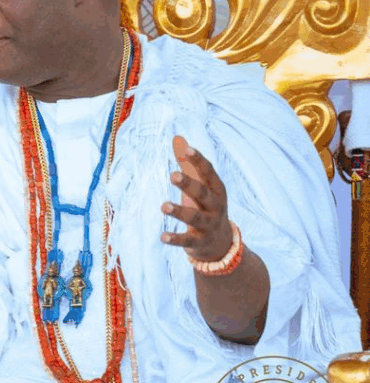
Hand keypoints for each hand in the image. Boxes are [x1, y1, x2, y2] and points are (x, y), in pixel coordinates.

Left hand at [160, 135, 233, 261]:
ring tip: (163, 206)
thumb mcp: (201, 185)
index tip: (188, 149)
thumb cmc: (206, 207)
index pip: (209, 173)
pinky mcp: (199, 242)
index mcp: (216, 190)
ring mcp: (208, 225)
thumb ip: (188, 163)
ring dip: (179, 212)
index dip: (199, 161)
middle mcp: (215, 206)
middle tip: (173, 175)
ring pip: (195, 217)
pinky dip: (175, 239)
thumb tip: (177, 138)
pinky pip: (187, 241)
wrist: (220, 244)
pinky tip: (162, 237)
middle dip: (189, 184)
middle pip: (203, 194)